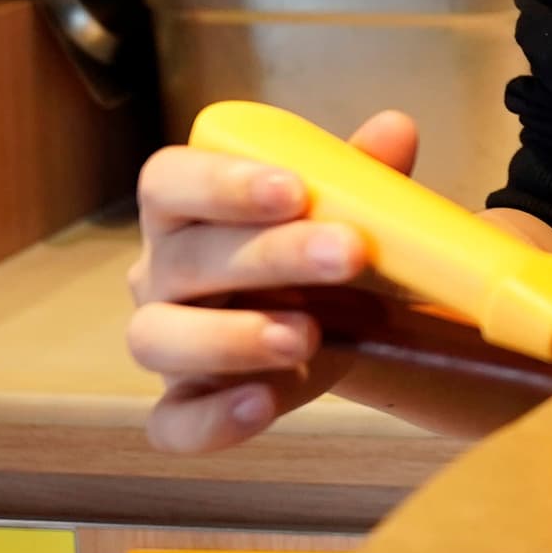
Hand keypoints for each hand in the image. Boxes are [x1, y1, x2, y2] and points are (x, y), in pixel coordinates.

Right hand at [125, 108, 416, 453]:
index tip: (294, 189)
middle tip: (348, 254)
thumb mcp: (345, 209)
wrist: (343, 322)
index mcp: (186, 208)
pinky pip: (174, 422)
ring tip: (307, 335)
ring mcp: (165, 341)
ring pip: (158, 338)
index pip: (168, 181)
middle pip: (183, 260)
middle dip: (268, 256)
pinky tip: (264, 402)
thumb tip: (394, 130)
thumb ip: (362, 174)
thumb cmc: (322, 249)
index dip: (222, 184)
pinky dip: (213, 419)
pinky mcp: (183, 404)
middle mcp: (159, 272)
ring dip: (231, 337)